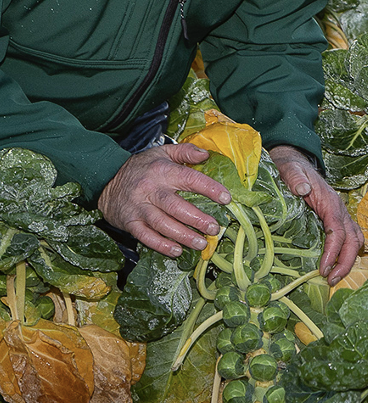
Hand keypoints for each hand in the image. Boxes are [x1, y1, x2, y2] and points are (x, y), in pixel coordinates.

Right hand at [99, 144, 229, 257]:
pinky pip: (145, 236)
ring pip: (162, 224)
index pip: (189, 179)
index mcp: (162, 170)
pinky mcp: (130, 222)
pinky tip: (176, 251)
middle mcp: (150, 189)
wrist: (105, 180)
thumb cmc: (142, 168)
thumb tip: (206, 155)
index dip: (209, 188)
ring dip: (183, 236)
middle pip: (175, 206)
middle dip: (197, 219)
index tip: (226, 199)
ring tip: (201, 243)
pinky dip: (160, 245)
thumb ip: (185, 151)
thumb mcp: (162, 153)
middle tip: (215, 228)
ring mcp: (139, 207)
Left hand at [269, 145, 363, 284]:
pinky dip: (347, 253)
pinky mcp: (337, 220)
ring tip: (333, 278)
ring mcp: (341, 215)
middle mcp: (340, 210)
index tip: (323, 270)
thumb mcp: (290, 170)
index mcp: (330, 202)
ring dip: (348, 260)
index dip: (333, 252)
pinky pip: (350, 238)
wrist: (297, 163)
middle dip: (345, 262)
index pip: (337, 231)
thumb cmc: (292, 168)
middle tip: (331, 281)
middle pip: (353, 240)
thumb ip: (295, 178)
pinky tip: (336, 265)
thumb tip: (303, 188)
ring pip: (355, 240)